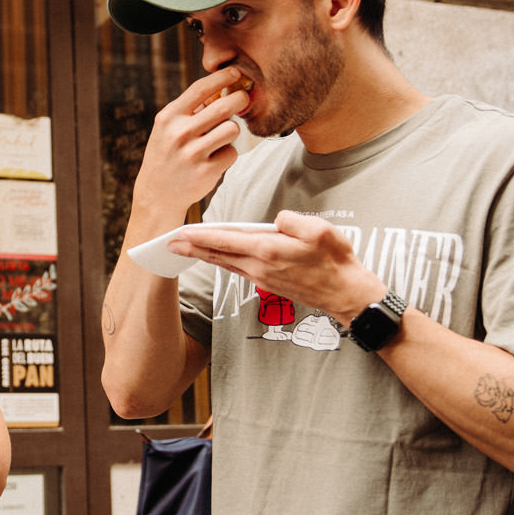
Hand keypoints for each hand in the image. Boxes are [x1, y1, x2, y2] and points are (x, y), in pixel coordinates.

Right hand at [128, 72, 249, 232]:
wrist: (157, 194)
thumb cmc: (167, 154)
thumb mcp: (167, 128)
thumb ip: (190, 110)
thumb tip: (222, 88)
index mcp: (169, 117)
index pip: (200, 88)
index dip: (222, 77)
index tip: (236, 72)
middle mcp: (179, 133)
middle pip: (224, 106)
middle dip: (240, 100)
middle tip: (242, 100)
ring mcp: (193, 153)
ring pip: (232, 129)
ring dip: (231, 131)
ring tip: (220, 137)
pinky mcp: (206, 171)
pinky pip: (232, 153)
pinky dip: (227, 154)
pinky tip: (214, 159)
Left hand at [170, 209, 382, 323]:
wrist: (346, 294)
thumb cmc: (336, 260)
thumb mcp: (321, 231)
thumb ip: (294, 221)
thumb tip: (277, 220)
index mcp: (269, 251)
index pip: (226, 241)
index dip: (200, 236)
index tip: (179, 233)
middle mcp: (260, 267)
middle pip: (218, 254)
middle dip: (192, 247)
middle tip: (167, 242)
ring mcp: (262, 278)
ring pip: (225, 263)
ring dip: (203, 255)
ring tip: (184, 247)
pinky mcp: (267, 283)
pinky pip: (237, 269)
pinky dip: (221, 261)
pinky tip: (214, 256)